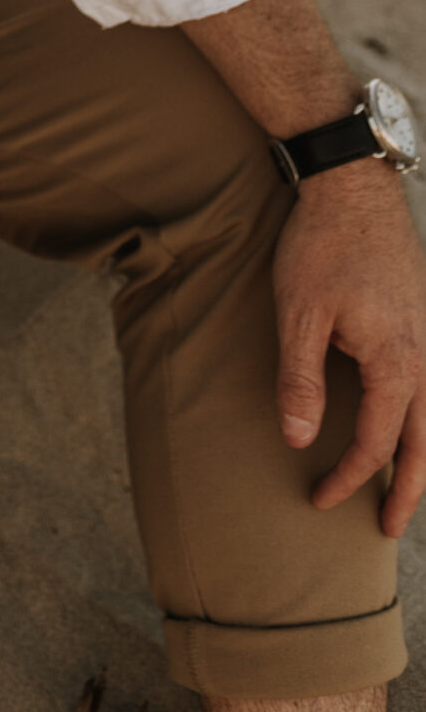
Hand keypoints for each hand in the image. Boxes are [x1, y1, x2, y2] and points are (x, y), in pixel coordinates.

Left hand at [273, 161, 425, 536]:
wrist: (352, 183)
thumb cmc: (322, 245)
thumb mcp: (299, 314)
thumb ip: (300, 381)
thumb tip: (299, 441)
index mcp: (398, 364)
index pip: (378, 444)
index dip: (349, 478)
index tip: (319, 500)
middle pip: (425, 444)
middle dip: (407, 491)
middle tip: (386, 529)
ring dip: (422, 457)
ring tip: (405, 488)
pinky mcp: (422, 318)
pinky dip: (425, 419)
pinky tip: (409, 422)